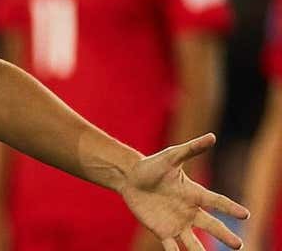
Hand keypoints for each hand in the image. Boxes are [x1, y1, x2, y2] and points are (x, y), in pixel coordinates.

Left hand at [119, 133, 248, 249]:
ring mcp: (177, 223)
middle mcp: (189, 211)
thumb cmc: (152, 165)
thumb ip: (191, 149)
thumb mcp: (171, 156)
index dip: (230, 208)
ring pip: (193, 241)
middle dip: (224, 235)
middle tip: (238, 245)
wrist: (130, 178)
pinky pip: (171, 246)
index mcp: (194, 194)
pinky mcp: (162, 230)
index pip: (217, 201)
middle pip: (211, 225)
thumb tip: (212, 136)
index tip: (245, 214)